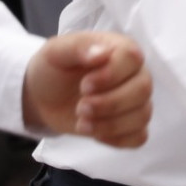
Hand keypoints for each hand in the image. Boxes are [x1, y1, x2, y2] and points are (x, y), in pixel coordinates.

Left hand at [21, 32, 152, 146]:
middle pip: (143, 90)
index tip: (84, 86)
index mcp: (120, 50)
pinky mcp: (129, 124)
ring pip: (142, 115)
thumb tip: (102, 53)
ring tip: (82, 124)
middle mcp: (135, 73)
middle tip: (80, 108)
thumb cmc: (53, 68)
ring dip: (111, 124)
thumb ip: (78, 47)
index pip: (133, 58)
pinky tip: (96, 134)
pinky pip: (139, 136)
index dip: (111, 75)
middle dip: (110, 104)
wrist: (43, 96)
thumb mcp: (56, 51)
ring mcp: (135, 101)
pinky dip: (119, 139)